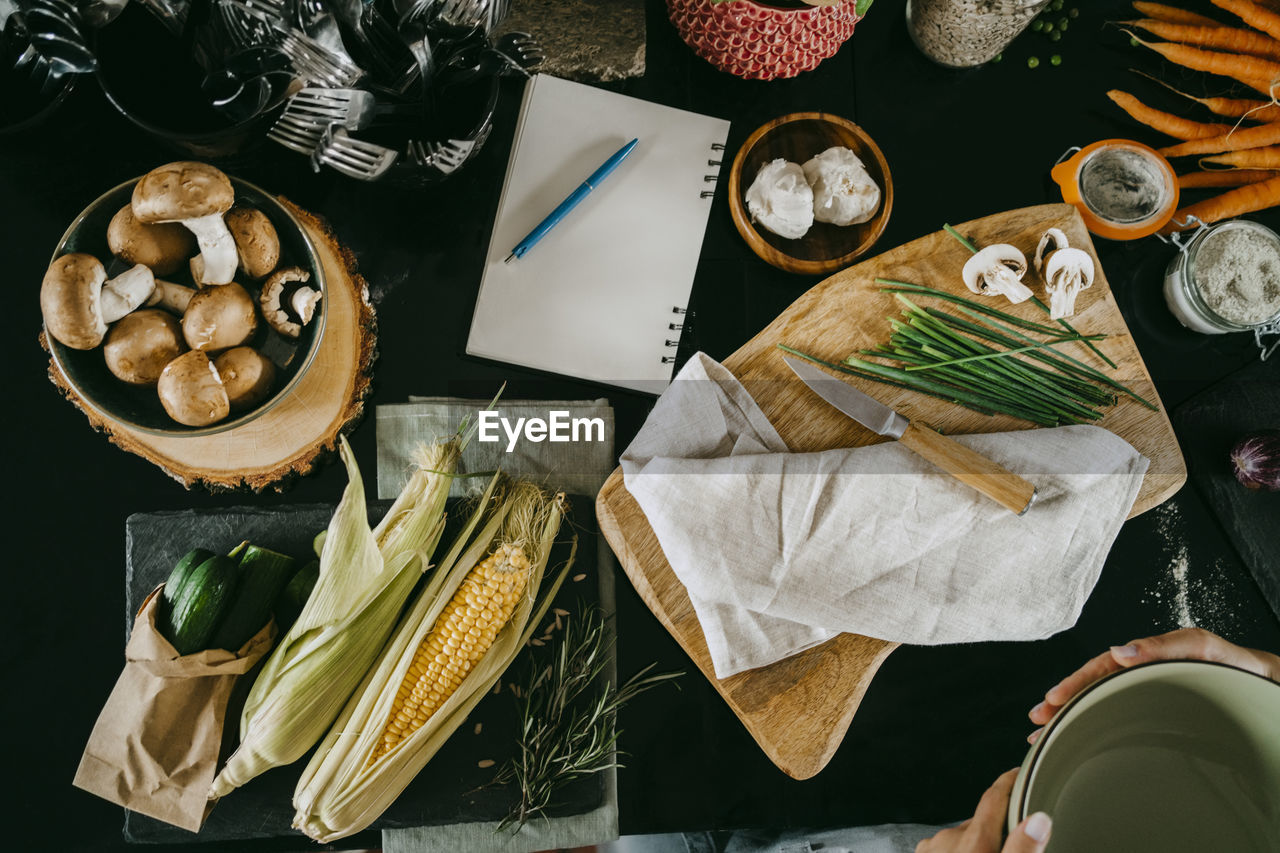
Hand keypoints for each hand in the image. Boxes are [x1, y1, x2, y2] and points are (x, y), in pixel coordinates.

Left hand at [915, 769, 1051, 852]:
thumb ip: (1023, 850)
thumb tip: (1039, 820)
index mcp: (975, 840)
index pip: (993, 797)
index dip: (1008, 782)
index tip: (1019, 772)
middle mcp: (949, 839)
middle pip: (979, 821)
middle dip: (997, 829)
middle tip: (1015, 843)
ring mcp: (931, 851)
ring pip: (961, 839)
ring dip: (976, 847)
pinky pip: (945, 852)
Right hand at [1027, 627, 1279, 742]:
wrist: (1262, 686)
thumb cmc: (1236, 668)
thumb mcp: (1202, 648)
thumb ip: (1162, 646)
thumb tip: (1119, 650)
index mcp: (1145, 658)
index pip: (1098, 668)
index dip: (1072, 684)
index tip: (1051, 700)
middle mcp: (1139, 674)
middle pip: (1091, 687)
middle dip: (1060, 703)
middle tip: (1036, 720)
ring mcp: (1144, 692)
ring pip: (1098, 702)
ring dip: (1069, 715)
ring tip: (1044, 731)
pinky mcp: (1152, 709)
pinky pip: (1114, 713)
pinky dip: (1090, 722)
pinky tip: (1077, 733)